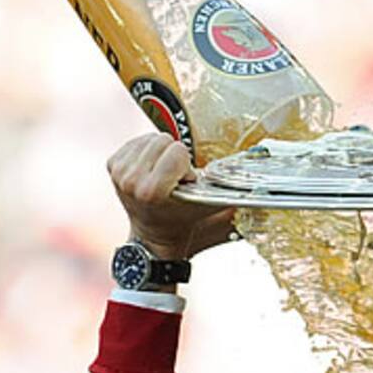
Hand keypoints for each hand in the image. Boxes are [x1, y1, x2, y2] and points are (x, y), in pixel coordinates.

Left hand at [107, 134, 235, 259]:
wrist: (153, 235)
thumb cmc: (184, 219)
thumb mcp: (207, 205)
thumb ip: (228, 191)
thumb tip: (259, 183)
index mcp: (151, 190)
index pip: (176, 151)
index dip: (186, 166)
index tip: (184, 184)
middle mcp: (130, 180)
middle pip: (162, 140)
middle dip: (174, 157)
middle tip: (174, 180)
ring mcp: (119, 173)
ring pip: (150, 138)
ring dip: (161, 154)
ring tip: (163, 175)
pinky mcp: (112, 165)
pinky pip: (137, 140)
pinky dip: (147, 152)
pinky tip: (151, 170)